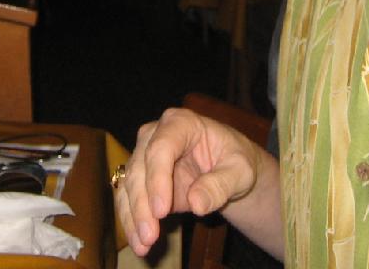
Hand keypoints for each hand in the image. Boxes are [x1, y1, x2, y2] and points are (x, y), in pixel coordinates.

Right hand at [115, 107, 263, 255]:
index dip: (158, 178)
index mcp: (181, 123)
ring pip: (129, 184)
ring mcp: (144, 155)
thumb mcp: (240, 171)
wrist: (227, 169)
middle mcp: (155, 135)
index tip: (161, 210)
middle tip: (150, 235)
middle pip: (140, 167)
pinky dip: (131, 221)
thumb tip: (197, 202)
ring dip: (133, 216)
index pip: (162, 147)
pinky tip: (139, 243)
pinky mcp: (140, 179)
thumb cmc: (235, 162)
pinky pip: (128, 199)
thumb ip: (221, 184)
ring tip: (143, 244)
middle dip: (142, 204)